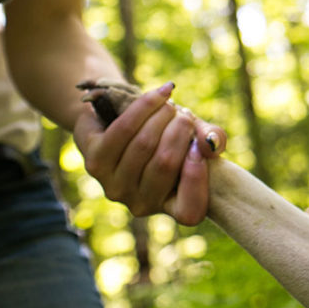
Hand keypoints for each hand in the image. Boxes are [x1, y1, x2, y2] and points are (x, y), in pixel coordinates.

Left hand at [73, 82, 225, 224]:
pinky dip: (146, 106)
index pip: (189, 212)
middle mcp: (141, 204)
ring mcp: (115, 187)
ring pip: (144, 144)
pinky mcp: (95, 162)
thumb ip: (214, 139)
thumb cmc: (167, 134)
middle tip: (185, 115)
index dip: (197, 180)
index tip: (200, 148)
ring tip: (170, 104)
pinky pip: (124, 129)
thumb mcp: (195, 137)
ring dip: (162, 115)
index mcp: (170, 205)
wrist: (121, 118)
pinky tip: (159, 95)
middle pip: (165, 164)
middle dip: (180, 130)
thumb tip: (209, 143)